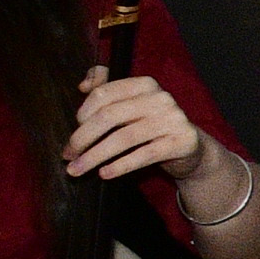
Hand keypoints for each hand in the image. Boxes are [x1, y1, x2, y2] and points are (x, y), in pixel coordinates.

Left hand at [67, 71, 209, 183]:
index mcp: (144, 84)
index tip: (73, 133)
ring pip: (124, 138)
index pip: (104, 94)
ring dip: (95, 156)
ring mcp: (173, 119)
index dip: (83, 114)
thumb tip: (83, 85)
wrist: (191, 149)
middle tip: (68, 155)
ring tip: (77, 169)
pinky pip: (144, 155)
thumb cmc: (153, 126)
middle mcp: (160, 98)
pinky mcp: (181, 142)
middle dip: (83, 138)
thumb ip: (107, 89)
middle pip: (110, 116)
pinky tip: (104, 173)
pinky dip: (121, 166)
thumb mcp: (132, 104)